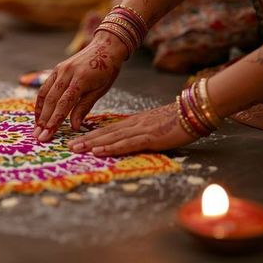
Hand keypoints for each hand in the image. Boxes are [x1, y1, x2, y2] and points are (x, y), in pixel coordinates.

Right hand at [34, 31, 126, 141]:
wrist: (105, 46)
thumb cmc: (106, 70)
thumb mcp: (100, 90)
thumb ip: (84, 107)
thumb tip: (73, 126)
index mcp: (81, 79)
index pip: (64, 104)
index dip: (54, 121)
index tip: (48, 134)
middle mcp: (67, 73)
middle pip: (51, 100)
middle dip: (44, 120)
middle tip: (39, 136)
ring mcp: (60, 70)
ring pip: (45, 94)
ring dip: (40, 113)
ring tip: (36, 128)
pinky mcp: (56, 69)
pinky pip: (45, 87)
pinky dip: (41, 101)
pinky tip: (39, 113)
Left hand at [67, 103, 195, 155]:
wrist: (195, 111)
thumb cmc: (178, 120)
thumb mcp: (155, 125)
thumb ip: (142, 132)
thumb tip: (130, 139)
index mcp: (134, 123)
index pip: (108, 130)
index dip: (90, 135)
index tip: (75, 140)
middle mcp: (133, 125)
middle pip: (105, 133)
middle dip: (85, 140)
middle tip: (67, 147)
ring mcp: (140, 130)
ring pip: (111, 138)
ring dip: (92, 144)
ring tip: (76, 149)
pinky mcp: (150, 137)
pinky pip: (126, 144)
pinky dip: (111, 148)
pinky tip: (98, 151)